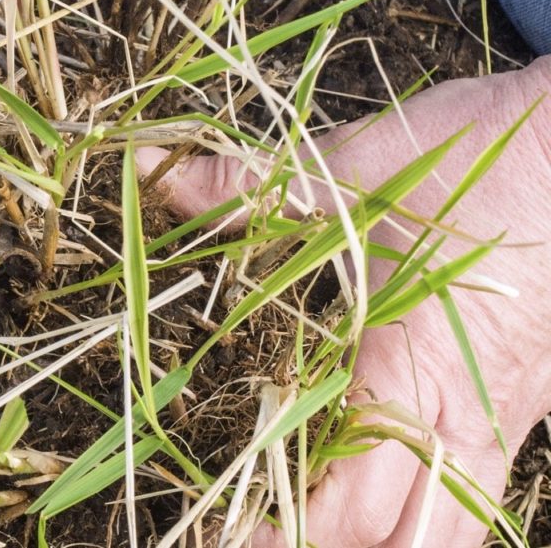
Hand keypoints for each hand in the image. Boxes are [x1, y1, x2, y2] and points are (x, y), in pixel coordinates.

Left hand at [137, 57, 550, 546]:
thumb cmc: (482, 154)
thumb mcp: (353, 166)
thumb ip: (243, 184)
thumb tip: (148, 169)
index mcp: (416, 368)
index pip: (349, 504)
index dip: (279, 533)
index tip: (218, 532)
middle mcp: (466, 414)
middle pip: (401, 541)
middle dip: (322, 545)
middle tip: (247, 529)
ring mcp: (503, 418)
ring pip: (449, 532)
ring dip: (379, 540)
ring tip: (301, 518)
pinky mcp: (517, 405)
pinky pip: (470, 492)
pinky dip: (416, 512)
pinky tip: (367, 481)